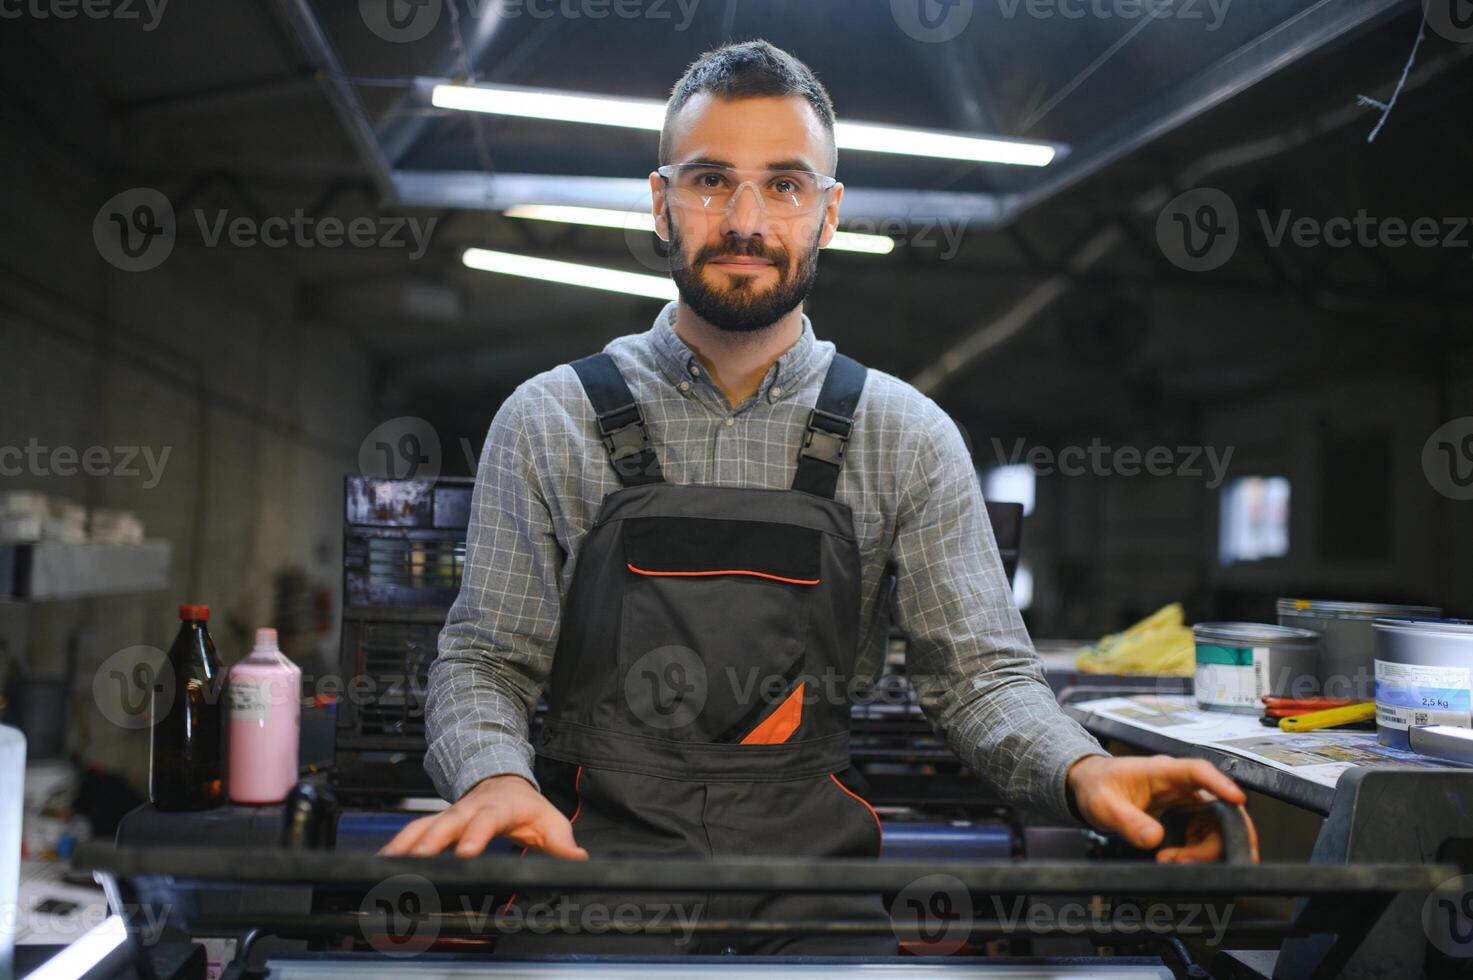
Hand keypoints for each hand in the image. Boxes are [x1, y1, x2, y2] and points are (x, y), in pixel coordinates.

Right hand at [378, 774, 588, 859]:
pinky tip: (380, 861)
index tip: (466, 851)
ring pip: (424, 825)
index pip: (487, 820)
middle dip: (431, 841)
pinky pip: (413, 832)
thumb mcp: (550, 820)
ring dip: (405, 844)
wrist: (503, 780)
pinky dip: (396, 845)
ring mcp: (450, 813)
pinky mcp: (436, 822)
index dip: (476, 835)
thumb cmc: (526, 806)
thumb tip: (579, 858)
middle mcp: (470, 809)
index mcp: (499, 807)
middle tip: (416, 861)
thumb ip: (562, 842)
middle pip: (447, 823)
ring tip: (387, 864)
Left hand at [1065, 754, 1257, 863]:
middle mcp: (1181, 784)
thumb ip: (1127, 821)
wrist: (1089, 787)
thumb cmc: (1098, 786)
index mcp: (1163, 771)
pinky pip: (1204, 836)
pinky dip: (1196, 853)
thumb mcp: (1104, 805)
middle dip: (1220, 837)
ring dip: (1205, 850)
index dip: (1221, 784)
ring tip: (1176, 862)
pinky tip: (1175, 859)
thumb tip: (1154, 838)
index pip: (1199, 771)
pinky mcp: (1186, 816)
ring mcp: (1186, 800)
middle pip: (1219, 806)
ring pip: (1216, 826)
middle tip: (1196, 861)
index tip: (1237, 800)